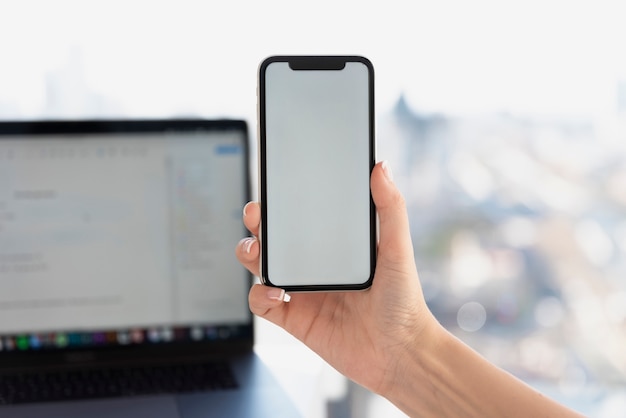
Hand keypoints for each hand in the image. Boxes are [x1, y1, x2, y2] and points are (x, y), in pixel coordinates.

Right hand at [235, 161, 437, 395]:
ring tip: (256, 251)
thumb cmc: (405, 302)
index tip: (275, 185)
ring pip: (262, 266)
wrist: (400, 355)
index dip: (284, 202)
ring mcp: (303, 292)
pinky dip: (259, 296)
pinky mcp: (295, 319)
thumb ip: (390, 208)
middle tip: (257, 214)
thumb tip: (381, 167)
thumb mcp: (397, 250)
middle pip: (274, 238)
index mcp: (336, 246)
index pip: (302, 217)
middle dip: (259, 223)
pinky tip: (274, 292)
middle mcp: (316, 266)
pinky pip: (263, 303)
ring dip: (251, 254)